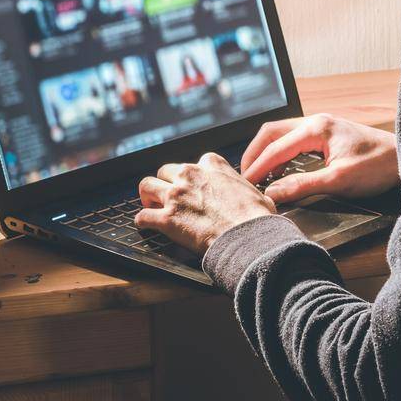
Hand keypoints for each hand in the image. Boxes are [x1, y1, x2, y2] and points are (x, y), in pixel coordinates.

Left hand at [136, 153, 275, 252]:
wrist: (249, 237)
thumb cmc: (256, 217)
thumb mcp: (256, 192)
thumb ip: (245, 190)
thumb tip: (257, 199)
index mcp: (212, 165)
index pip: (194, 163)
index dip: (193, 177)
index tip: (194, 187)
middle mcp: (190, 175)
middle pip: (166, 171)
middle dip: (166, 183)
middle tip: (169, 196)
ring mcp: (176, 196)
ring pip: (146, 185)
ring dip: (148, 196)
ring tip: (151, 206)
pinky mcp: (167, 219)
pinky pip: (143, 216)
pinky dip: (143, 221)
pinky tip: (146, 225)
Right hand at [240, 114, 399, 204]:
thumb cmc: (376, 166)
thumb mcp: (339, 180)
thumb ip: (303, 185)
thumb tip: (274, 193)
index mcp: (317, 128)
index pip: (276, 148)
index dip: (257, 168)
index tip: (245, 185)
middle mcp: (316, 121)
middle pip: (272, 132)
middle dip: (255, 154)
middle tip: (244, 177)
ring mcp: (322, 125)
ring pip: (281, 134)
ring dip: (267, 152)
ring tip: (258, 175)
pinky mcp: (327, 133)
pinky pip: (293, 139)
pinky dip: (280, 152)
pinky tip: (280, 170)